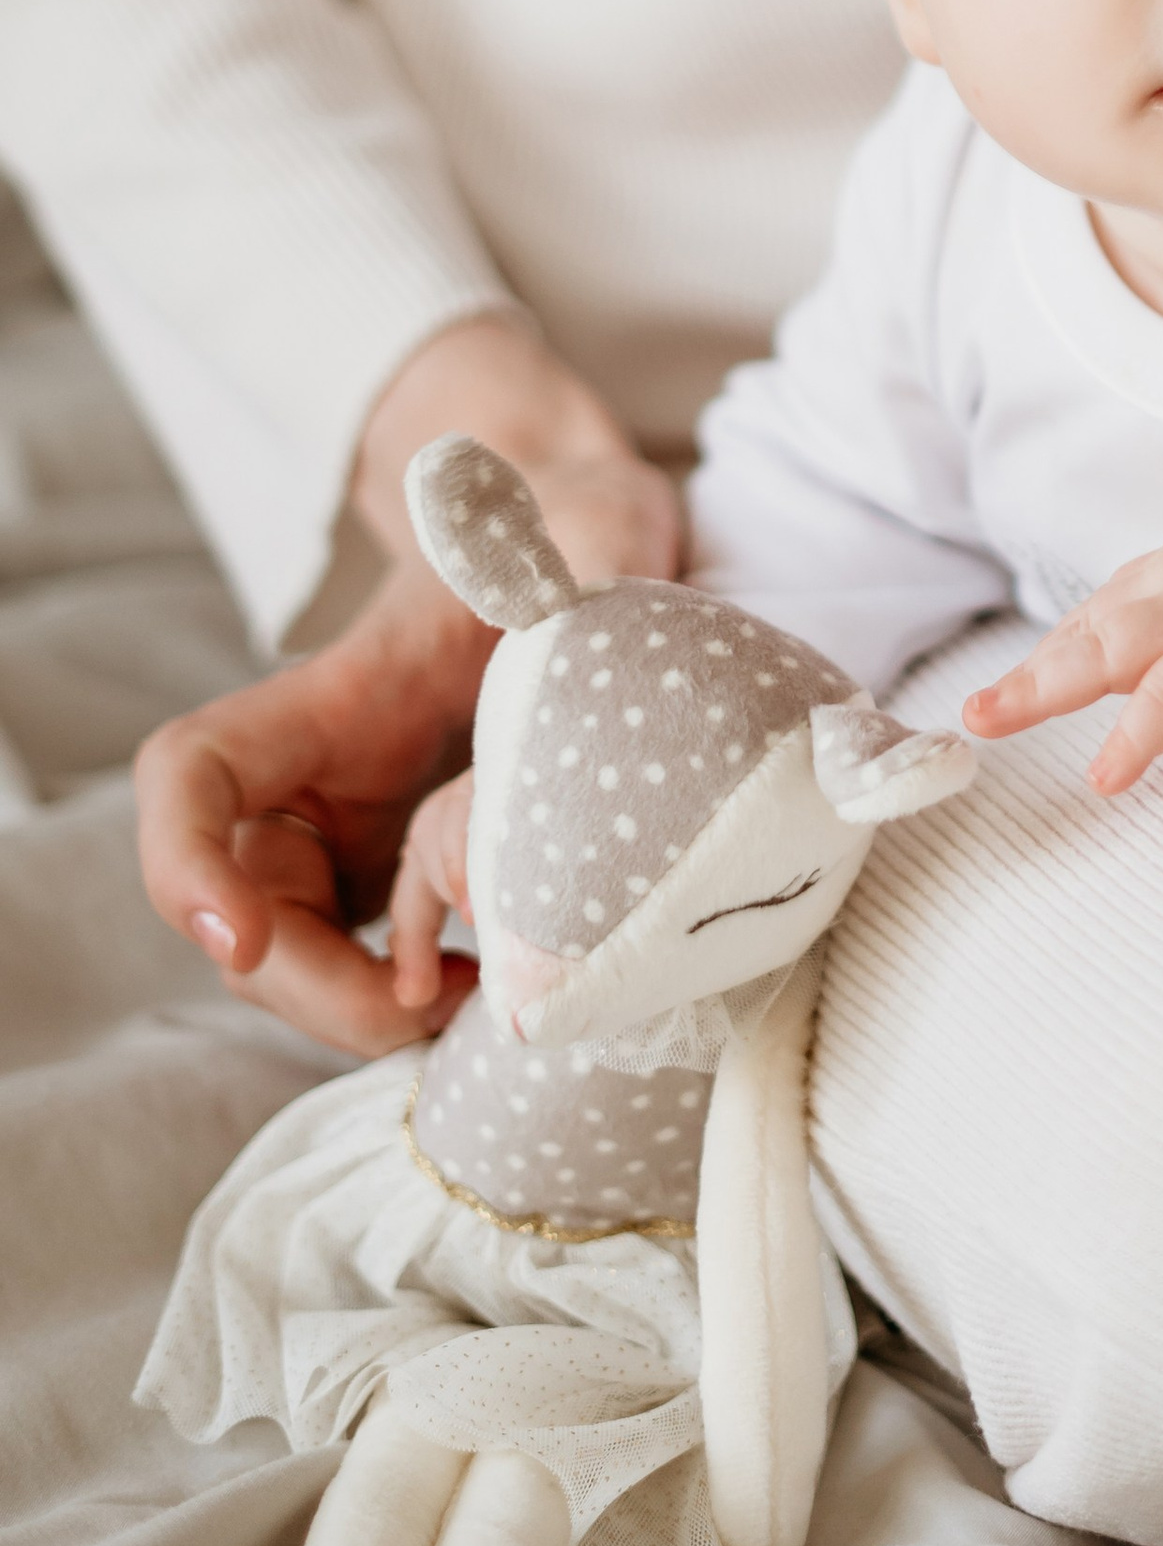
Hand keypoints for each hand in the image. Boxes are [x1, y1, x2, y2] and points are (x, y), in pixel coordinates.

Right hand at [135, 315, 682, 1051]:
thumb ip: (578, 607)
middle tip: (431, 1008)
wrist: (595, 546)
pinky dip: (406, 1002)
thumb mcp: (591, 549)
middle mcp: (311, 773)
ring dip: (363, 1009)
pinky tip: (489, 987)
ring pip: (289, 957)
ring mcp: (342, 831)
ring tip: (484, 998)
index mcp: (332, 694)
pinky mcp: (389, 873)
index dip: (184, 862)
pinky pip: (358, 966)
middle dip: (313, 986)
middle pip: (237, 905)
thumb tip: (549, 725)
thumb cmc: (580, 536)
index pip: (193, 771)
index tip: (242, 940)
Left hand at [963, 498, 1162, 794]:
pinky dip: (1130, 738)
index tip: (1041, 672)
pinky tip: (1103, 776)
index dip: (1074, 641)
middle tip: (981, 707)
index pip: (1122, 598)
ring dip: (1039, 687)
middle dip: (1035, 664)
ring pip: (1104, 649)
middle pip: (1095, 621)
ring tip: (987, 721)